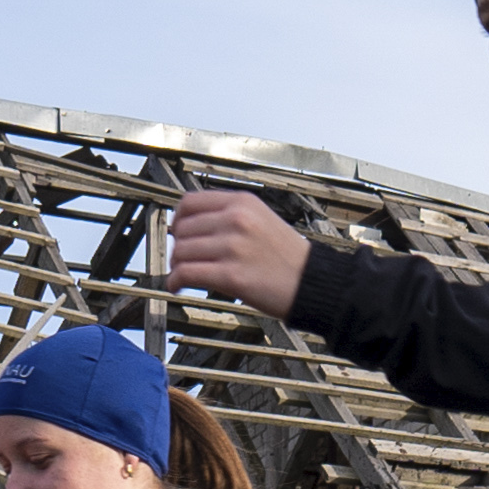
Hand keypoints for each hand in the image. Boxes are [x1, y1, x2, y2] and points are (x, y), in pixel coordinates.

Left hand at [169, 186, 310, 317]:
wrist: (312, 283)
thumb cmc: (290, 257)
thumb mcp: (262, 219)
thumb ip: (230, 216)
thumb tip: (193, 224)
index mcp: (243, 202)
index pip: (190, 202)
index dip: (178, 218)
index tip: (177, 229)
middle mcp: (237, 220)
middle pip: (183, 228)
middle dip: (178, 245)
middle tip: (182, 257)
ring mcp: (233, 247)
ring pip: (181, 251)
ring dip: (177, 265)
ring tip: (182, 273)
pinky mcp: (231, 275)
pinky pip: (187, 273)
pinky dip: (175, 281)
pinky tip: (178, 286)